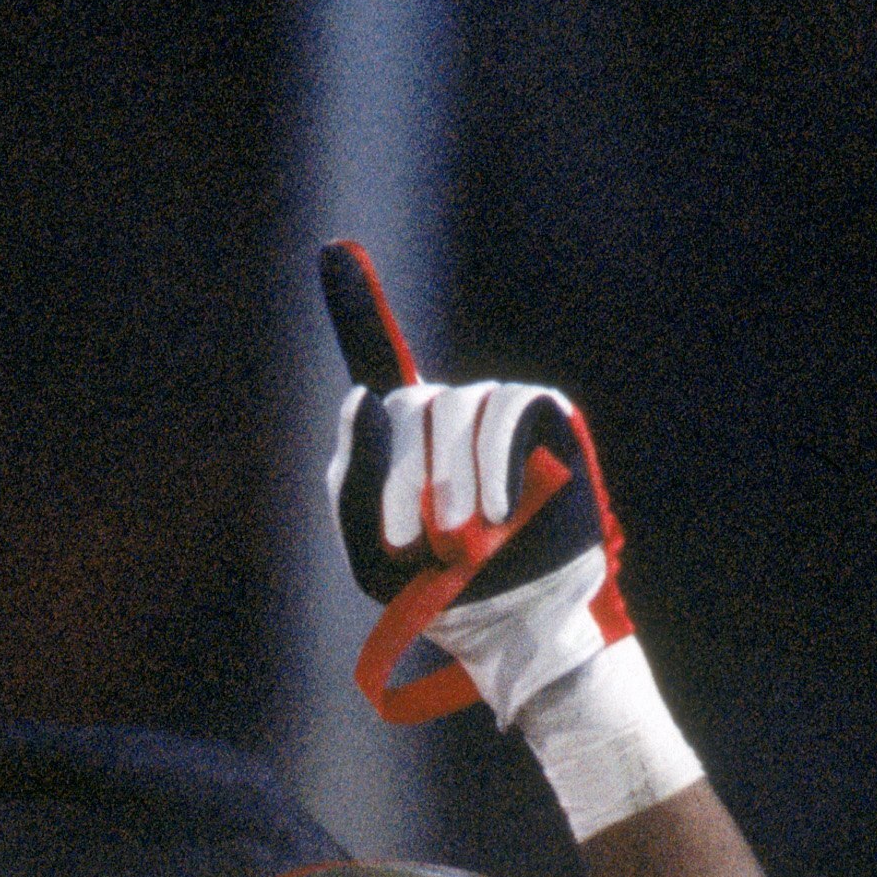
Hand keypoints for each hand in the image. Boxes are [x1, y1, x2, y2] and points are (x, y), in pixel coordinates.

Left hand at [319, 240, 629, 728]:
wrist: (518, 629)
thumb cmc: (441, 598)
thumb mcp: (370, 555)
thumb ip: (351, 480)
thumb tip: (367, 397)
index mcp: (402, 438)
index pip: (376, 356)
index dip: (355, 301)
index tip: (331, 247)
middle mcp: (449, 414)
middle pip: (407, 402)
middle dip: (399, 474)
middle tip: (413, 541)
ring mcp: (498, 413)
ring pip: (455, 407)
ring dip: (449, 478)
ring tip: (461, 539)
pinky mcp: (545, 420)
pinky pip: (507, 410)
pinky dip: (492, 461)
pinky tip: (495, 513)